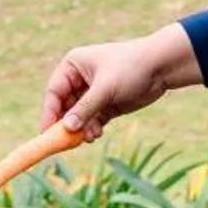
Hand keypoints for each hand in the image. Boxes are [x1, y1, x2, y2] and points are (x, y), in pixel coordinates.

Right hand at [41, 24, 199, 139]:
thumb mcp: (105, 88)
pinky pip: (91, 121)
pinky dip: (91, 129)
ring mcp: (93, 93)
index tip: (47, 132)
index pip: (54, 92)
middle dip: (67, 124)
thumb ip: (85, 108)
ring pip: (78, 117)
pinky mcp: (106, 105)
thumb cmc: (130, 67)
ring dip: (81, 129)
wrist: (160, 67)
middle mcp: (79, 79)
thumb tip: (66, 128)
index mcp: (73, 66)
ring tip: (90, 136)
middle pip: (64, 107)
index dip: (50, 112)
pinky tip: (96, 133)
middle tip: (66, 142)